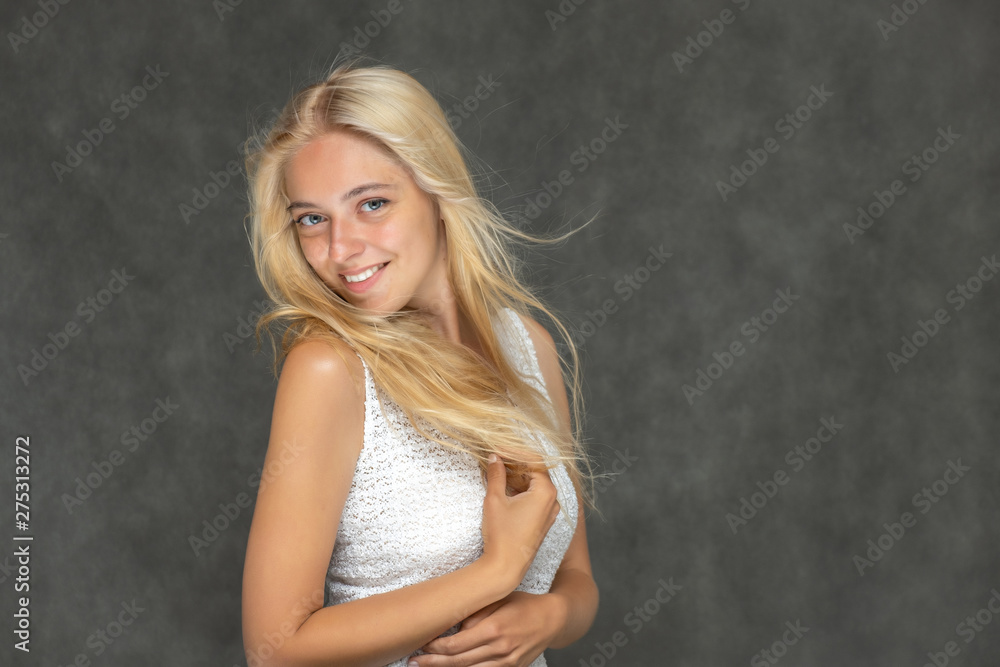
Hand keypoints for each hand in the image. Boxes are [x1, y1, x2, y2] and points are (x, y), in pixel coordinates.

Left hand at [410, 591, 563, 665]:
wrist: (553, 620)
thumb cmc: (524, 604)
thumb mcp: (498, 599)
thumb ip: (475, 612)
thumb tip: (454, 627)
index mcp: (494, 629)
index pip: (455, 645)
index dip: (434, 648)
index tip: (421, 644)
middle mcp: (499, 649)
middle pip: (457, 663)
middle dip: (432, 663)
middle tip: (413, 662)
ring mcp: (506, 663)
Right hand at [479, 454, 559, 591]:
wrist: (506, 567)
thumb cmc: (502, 535)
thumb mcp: (495, 500)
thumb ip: (496, 475)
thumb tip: (494, 458)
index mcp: (546, 491)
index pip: (533, 460)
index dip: (514, 451)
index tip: (496, 447)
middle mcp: (553, 500)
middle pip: (536, 470)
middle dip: (516, 462)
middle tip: (495, 455)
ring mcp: (550, 511)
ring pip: (535, 483)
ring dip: (518, 475)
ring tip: (498, 468)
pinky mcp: (543, 520)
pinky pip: (535, 496)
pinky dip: (521, 488)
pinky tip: (505, 485)